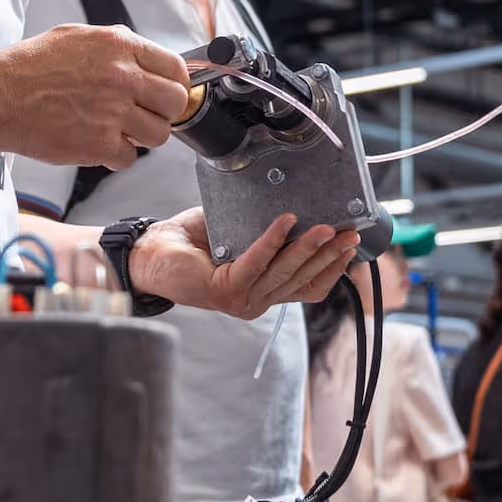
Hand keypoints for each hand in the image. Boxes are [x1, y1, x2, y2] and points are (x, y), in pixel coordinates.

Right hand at [0, 25, 190, 169]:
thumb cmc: (29, 69)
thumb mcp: (78, 37)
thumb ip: (118, 47)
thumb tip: (149, 61)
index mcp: (119, 46)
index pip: (175, 67)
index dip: (175, 84)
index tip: (167, 94)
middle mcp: (121, 77)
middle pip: (175, 102)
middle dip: (164, 112)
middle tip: (145, 115)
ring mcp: (112, 112)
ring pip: (159, 135)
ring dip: (142, 137)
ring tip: (118, 131)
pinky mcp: (99, 143)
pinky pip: (129, 158)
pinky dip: (116, 157)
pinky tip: (97, 143)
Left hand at [128, 209, 358, 318]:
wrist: (149, 253)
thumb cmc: (190, 242)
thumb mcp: (239, 233)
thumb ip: (265, 228)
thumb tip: (298, 200)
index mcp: (263, 291)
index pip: (310, 287)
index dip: (333, 268)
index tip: (352, 245)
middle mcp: (256, 301)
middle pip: (303, 278)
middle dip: (330, 254)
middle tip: (349, 232)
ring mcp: (242, 300)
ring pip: (284, 272)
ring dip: (309, 247)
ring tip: (326, 226)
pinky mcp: (225, 289)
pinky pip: (256, 262)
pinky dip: (272, 240)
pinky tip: (286, 220)